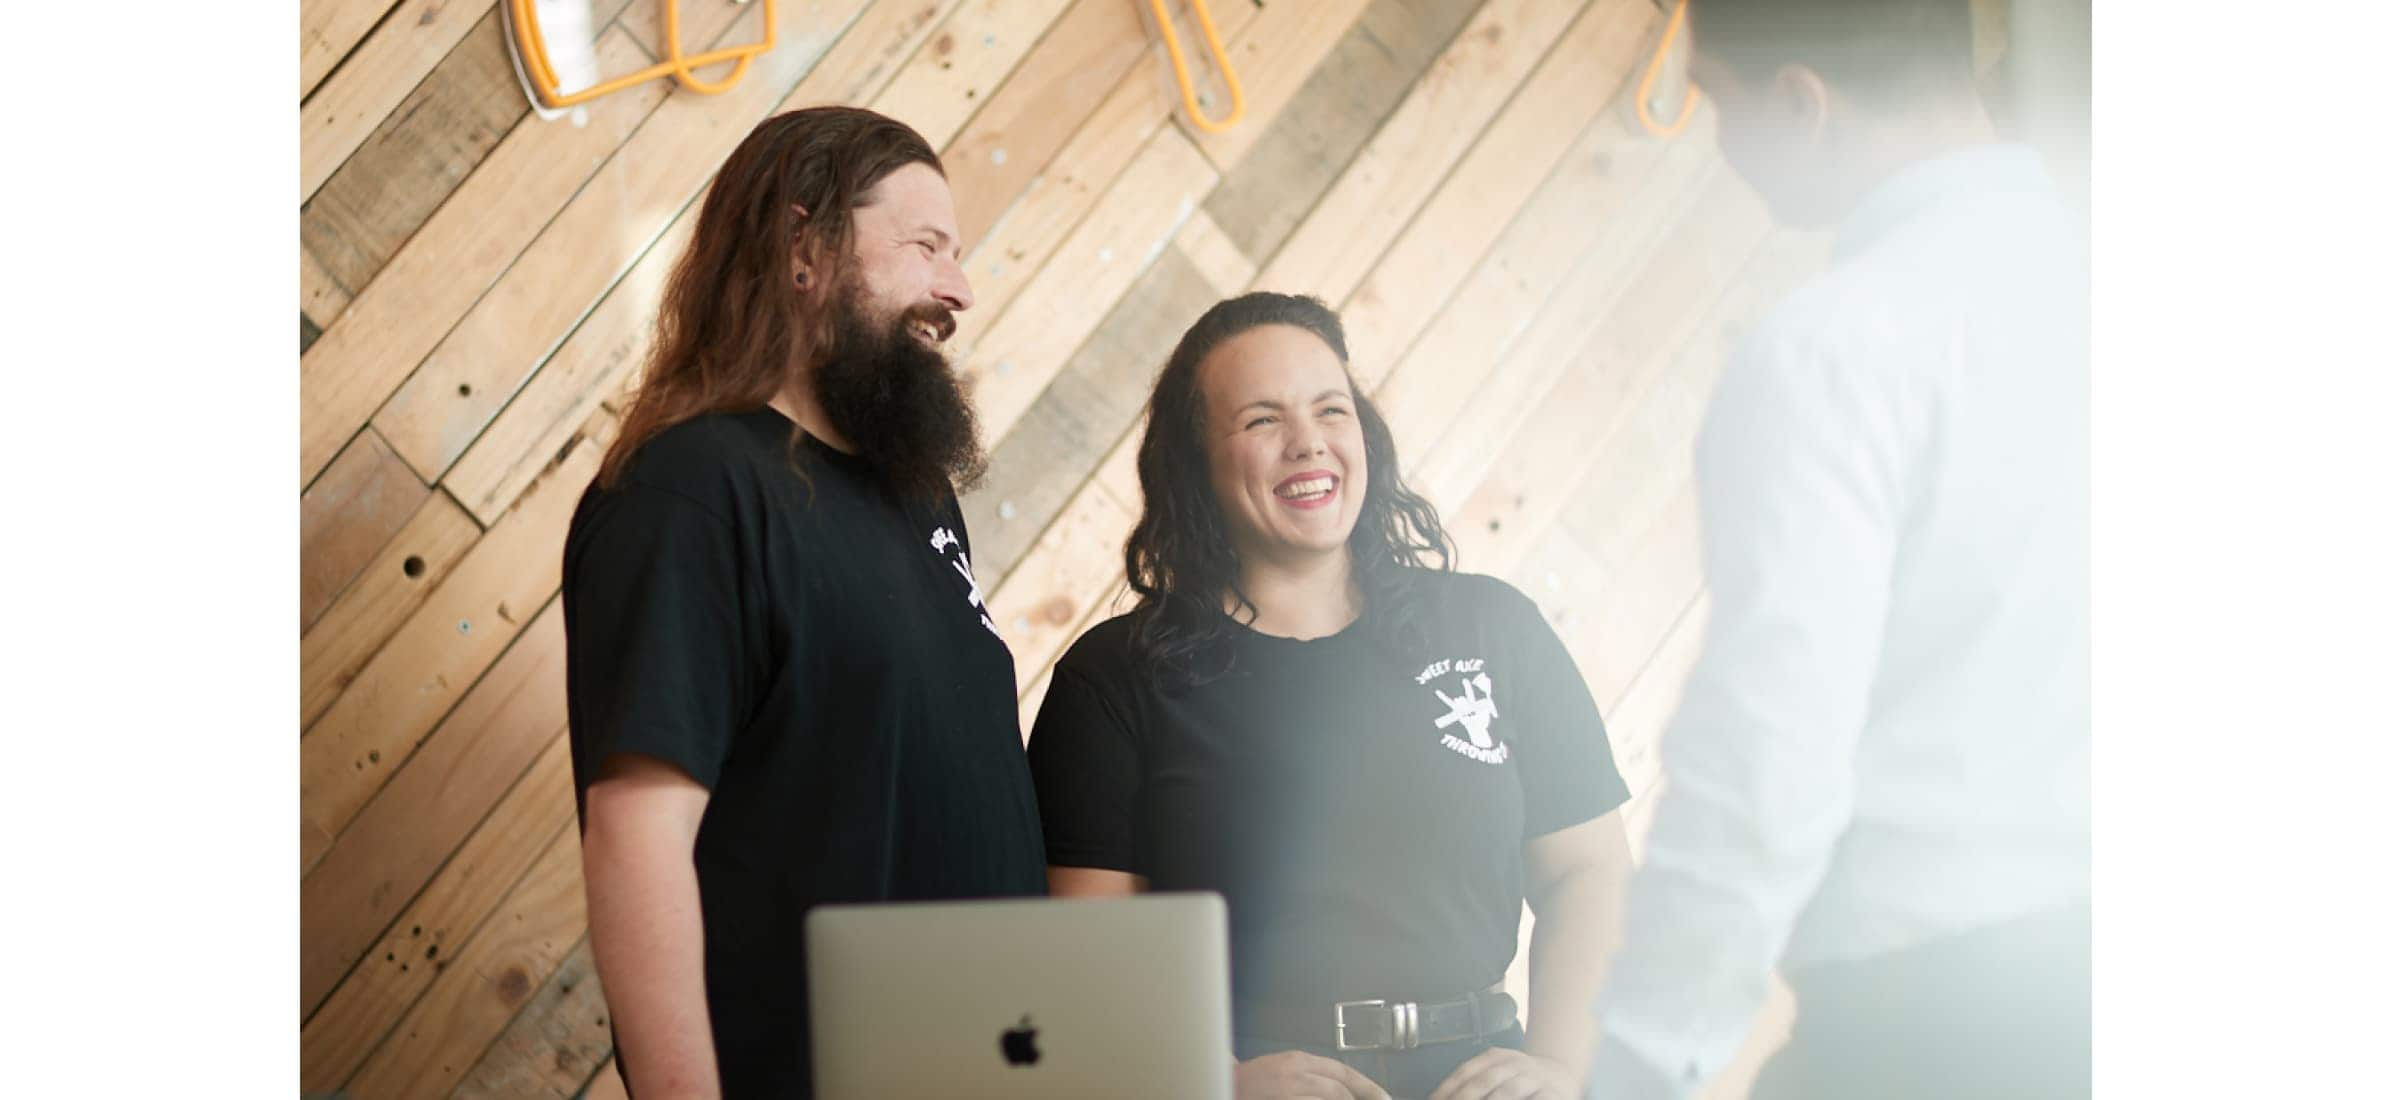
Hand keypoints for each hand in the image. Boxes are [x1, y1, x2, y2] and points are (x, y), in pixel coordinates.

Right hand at [1234, 1050, 1392, 1099]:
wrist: (1218, 1083)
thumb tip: (1343, 1090)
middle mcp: (1294, 1073)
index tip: (1384, 1098)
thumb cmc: (1249, 1083)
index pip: (1344, 1072)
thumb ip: (1311, 1077)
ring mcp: (1286, 1091)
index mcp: (1297, 1060)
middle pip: (1339, 1090)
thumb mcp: (1283, 1072)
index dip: (1368, 1087)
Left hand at [1427, 1048, 1581, 1099]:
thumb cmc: (1519, 1080)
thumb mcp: (1496, 1072)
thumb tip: (1440, 1098)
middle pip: (1483, 1082)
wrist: (1562, 1074)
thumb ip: (1473, 1083)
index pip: (1465, 1073)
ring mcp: (1534, 1078)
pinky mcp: (1552, 1093)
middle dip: (1463, 1099)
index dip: (1446, 1089)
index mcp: (1495, 1057)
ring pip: (1508, 1092)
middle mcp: (1514, 1064)